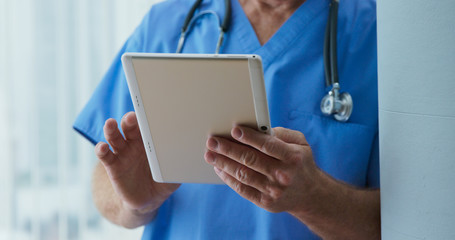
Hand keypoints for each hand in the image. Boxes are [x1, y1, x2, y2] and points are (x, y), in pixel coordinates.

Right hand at [95, 112, 179, 214]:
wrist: (149, 199)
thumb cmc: (164, 180)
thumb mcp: (175, 172)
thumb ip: (179, 164)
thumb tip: (191, 157)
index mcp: (151, 141)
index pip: (148, 125)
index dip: (147, 118)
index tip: (150, 113)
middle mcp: (134, 143)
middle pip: (129, 127)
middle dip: (130, 120)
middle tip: (132, 117)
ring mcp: (122, 153)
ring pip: (115, 137)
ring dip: (111, 129)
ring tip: (110, 124)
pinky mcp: (113, 166)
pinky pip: (106, 156)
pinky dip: (101, 150)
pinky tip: (102, 147)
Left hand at [204, 126, 319, 213]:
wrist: (310, 195)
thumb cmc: (301, 163)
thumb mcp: (301, 144)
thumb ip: (282, 134)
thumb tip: (259, 129)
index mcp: (293, 157)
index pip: (267, 145)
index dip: (249, 137)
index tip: (234, 130)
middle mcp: (283, 174)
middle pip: (250, 160)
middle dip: (228, 149)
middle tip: (212, 141)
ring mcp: (273, 190)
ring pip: (243, 174)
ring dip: (223, 163)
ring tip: (209, 154)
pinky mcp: (265, 202)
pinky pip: (242, 189)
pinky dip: (228, 178)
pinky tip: (219, 169)